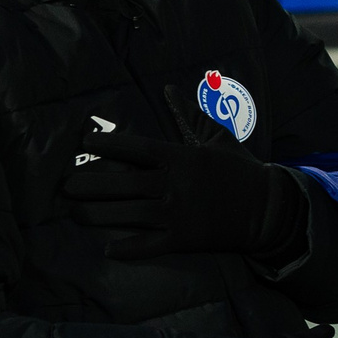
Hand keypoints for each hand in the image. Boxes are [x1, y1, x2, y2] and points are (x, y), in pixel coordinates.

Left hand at [65, 131, 307, 260]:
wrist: (270, 208)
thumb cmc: (241, 171)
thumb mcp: (218, 139)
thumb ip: (191, 115)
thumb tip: (169, 88)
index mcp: (182, 158)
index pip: (136, 148)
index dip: (108, 145)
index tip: (86, 144)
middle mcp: (176, 184)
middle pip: (123, 183)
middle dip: (91, 186)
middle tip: (66, 187)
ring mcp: (179, 213)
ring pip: (129, 214)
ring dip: (99, 215)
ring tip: (75, 214)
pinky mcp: (186, 238)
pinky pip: (151, 245)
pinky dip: (129, 249)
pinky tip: (108, 249)